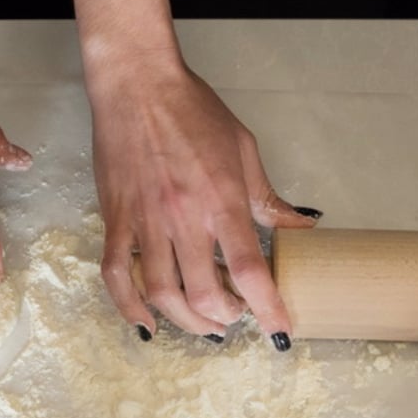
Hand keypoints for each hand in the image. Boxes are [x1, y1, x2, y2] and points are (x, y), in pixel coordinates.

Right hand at [88, 61, 317, 344]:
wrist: (137, 85)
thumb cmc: (192, 111)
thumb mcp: (244, 150)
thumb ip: (267, 198)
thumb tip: (301, 224)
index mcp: (221, 200)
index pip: (249, 269)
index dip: (267, 309)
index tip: (280, 331)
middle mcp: (183, 217)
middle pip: (204, 292)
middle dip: (226, 317)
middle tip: (236, 316)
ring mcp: (145, 220)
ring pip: (162, 292)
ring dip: (187, 319)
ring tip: (204, 322)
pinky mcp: (116, 218)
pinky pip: (116, 274)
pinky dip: (130, 306)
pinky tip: (147, 323)